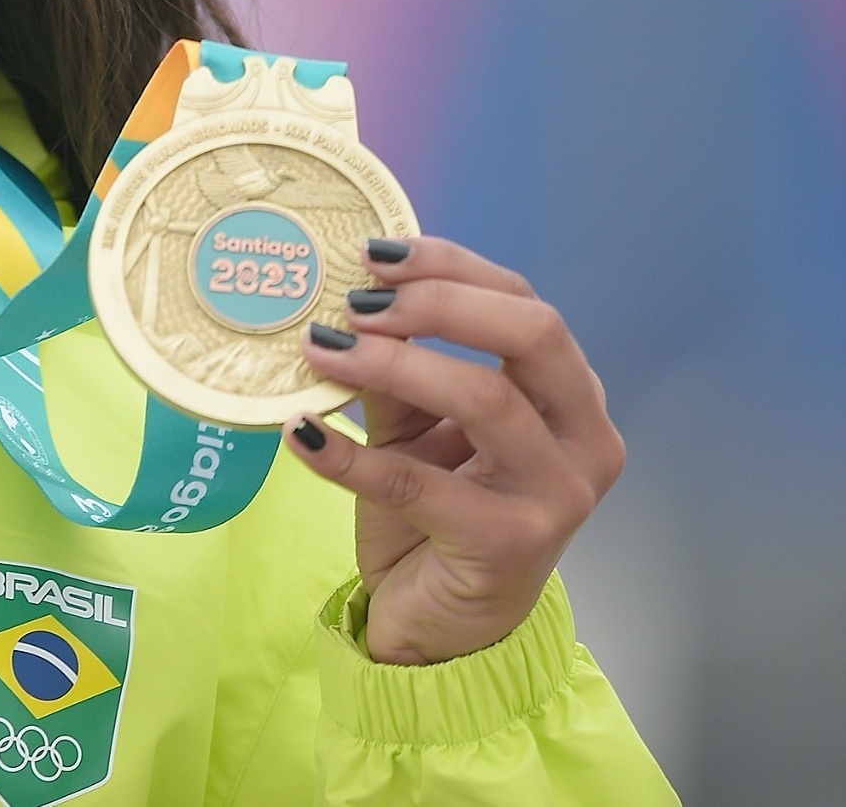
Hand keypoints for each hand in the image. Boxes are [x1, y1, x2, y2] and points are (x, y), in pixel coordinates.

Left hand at [283, 236, 625, 665]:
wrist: (443, 626)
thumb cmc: (440, 511)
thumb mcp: (416, 427)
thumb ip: (395, 370)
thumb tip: (342, 305)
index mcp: (569, 396)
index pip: (524, 303)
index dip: (450, 268)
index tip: (373, 256)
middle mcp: (582, 439)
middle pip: (533, 333)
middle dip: (441, 302)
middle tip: (358, 301)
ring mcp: (557, 495)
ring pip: (485, 399)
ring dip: (392, 365)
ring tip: (319, 350)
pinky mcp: (508, 545)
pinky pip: (418, 484)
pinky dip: (350, 454)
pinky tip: (299, 432)